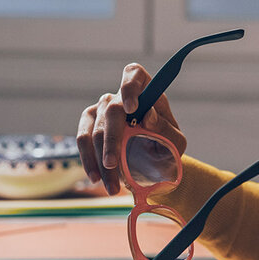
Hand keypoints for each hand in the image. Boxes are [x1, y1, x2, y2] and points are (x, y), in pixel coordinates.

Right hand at [76, 63, 187, 195]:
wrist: (153, 162)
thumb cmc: (166, 145)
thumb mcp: (176, 141)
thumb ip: (166, 129)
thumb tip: (149, 117)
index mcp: (145, 90)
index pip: (134, 75)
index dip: (130, 87)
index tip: (132, 108)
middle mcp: (119, 96)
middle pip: (111, 110)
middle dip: (111, 140)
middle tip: (113, 165)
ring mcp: (101, 109)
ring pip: (94, 129)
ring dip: (99, 159)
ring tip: (110, 185)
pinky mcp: (89, 124)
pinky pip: (82, 140)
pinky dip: (88, 161)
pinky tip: (96, 177)